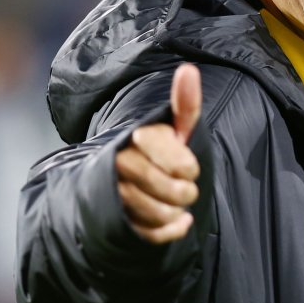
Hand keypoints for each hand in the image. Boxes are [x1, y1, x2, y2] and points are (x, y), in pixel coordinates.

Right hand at [116, 63, 201, 243]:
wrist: (126, 185)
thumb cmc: (159, 155)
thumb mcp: (174, 130)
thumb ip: (184, 105)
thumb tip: (189, 69)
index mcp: (136, 137)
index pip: (168, 153)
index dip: (185, 164)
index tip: (189, 168)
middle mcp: (119, 162)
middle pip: (162, 185)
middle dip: (183, 192)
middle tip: (187, 191)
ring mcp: (114, 194)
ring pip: (155, 211)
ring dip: (175, 212)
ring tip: (178, 206)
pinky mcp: (115, 221)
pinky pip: (148, 233)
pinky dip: (170, 231)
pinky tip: (179, 223)